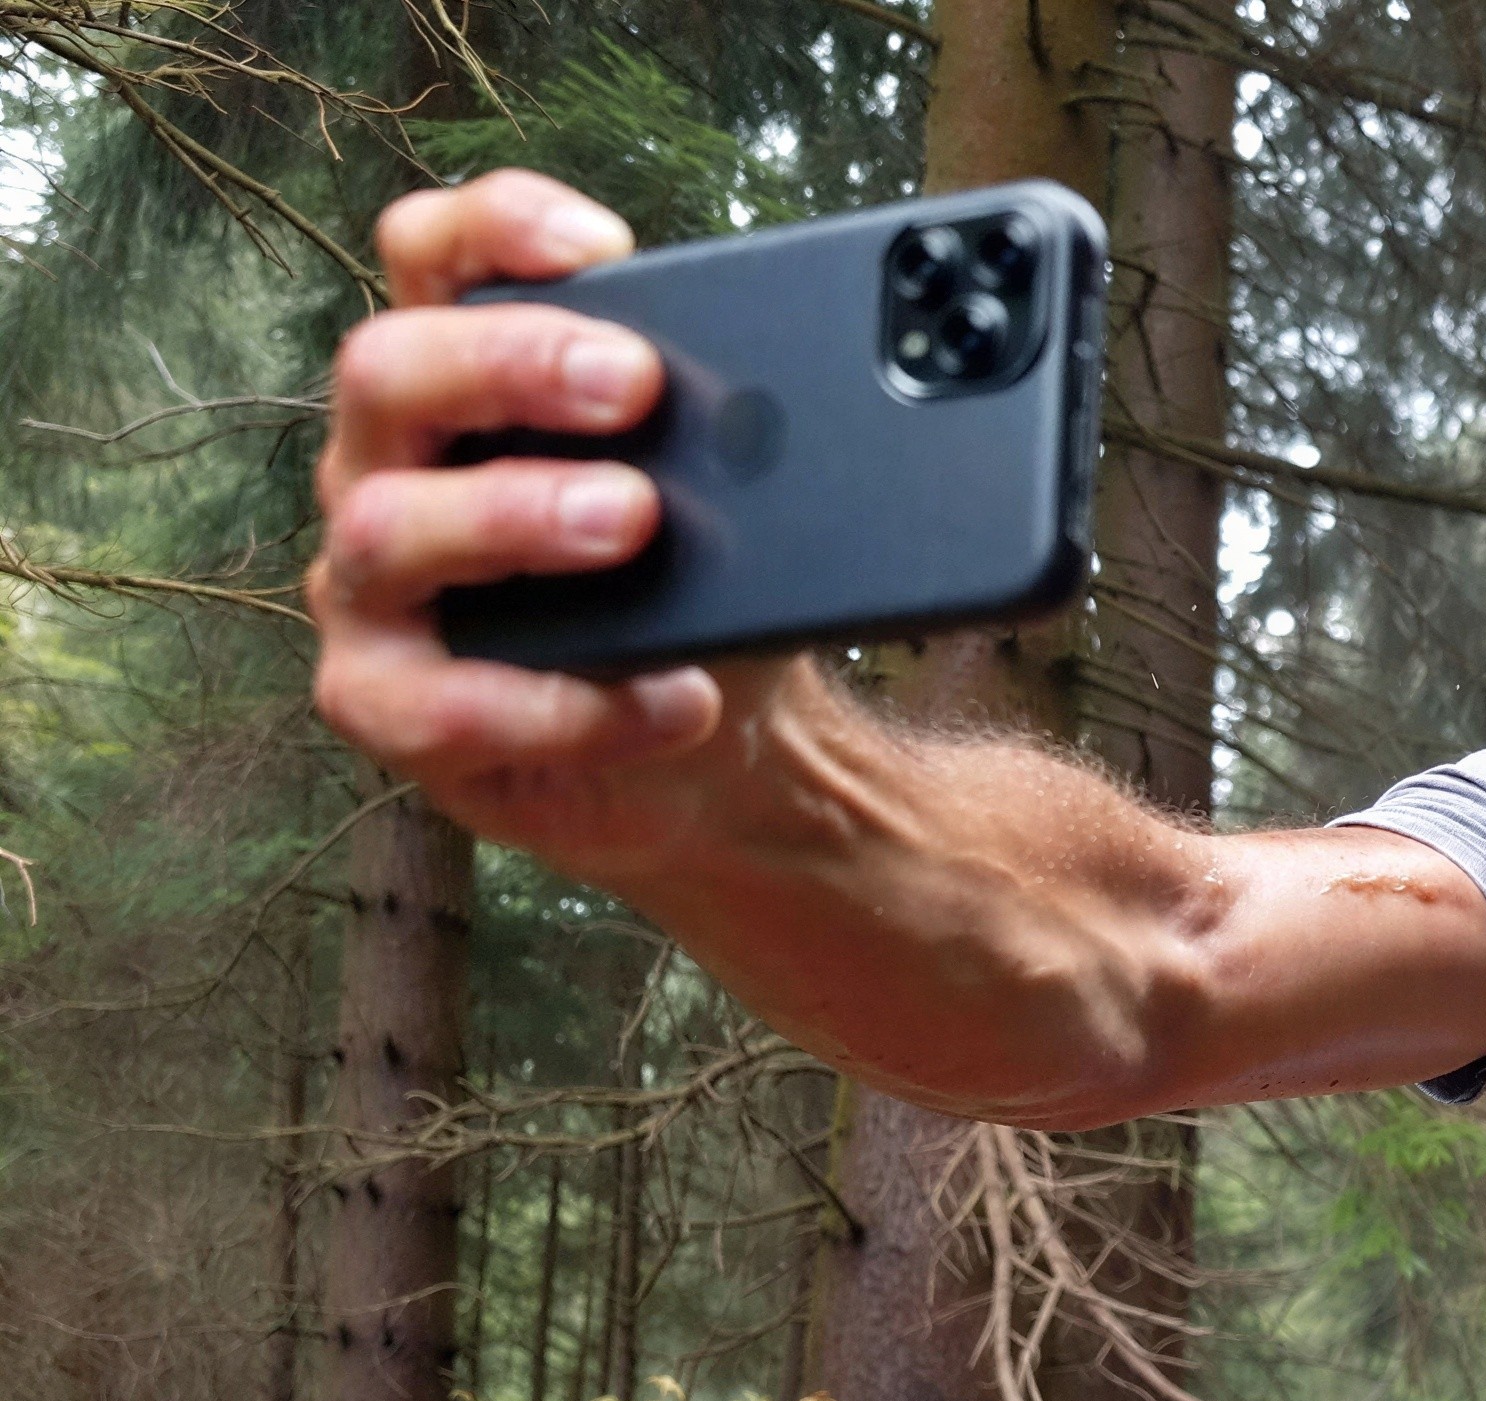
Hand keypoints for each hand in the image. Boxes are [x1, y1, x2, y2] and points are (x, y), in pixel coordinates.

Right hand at [309, 170, 790, 878]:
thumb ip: (719, 433)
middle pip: (388, 369)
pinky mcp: (388, 705)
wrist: (721, 753)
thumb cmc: (699, 601)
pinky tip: (674, 700)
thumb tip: (780, 398)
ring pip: (390, 527)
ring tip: (636, 522)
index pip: (430, 258)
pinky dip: (568, 705)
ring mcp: (372, 586)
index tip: (600, 243)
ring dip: (517, 515)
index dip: (493, 229)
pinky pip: (442, 703)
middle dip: (509, 362)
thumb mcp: (723, 503)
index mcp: (461, 388)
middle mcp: (389, 466)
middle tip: (633, 381)